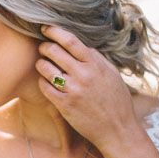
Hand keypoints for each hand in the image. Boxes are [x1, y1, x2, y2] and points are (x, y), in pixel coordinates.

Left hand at [35, 25, 137, 149]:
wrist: (117, 129)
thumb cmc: (116, 100)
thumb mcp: (112, 74)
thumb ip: (96, 59)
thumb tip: (81, 46)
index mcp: (95, 64)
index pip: (70, 40)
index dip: (54, 31)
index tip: (46, 28)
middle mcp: (83, 75)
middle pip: (54, 51)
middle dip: (44, 47)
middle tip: (43, 48)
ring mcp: (73, 90)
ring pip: (46, 68)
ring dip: (41, 64)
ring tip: (42, 64)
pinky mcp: (64, 105)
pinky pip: (45, 87)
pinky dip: (42, 82)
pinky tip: (46, 82)